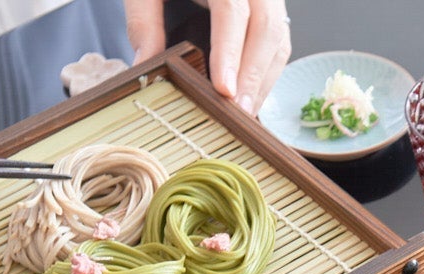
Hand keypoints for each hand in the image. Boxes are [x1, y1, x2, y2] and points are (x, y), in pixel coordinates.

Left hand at [125, 0, 290, 115]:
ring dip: (264, 79)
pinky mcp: (272, 10)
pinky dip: (267, 72)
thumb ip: (144, 21)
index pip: (233, 12)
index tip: (224, 89)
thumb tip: (145, 66)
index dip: (230, 52)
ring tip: (245, 113)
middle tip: (239, 111)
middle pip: (266, 29)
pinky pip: (279, 43)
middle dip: (254, 75)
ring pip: (278, 39)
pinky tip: (251, 96)